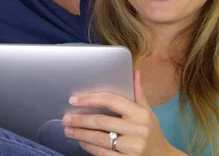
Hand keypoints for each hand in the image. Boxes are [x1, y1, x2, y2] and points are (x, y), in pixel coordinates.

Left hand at [62, 70, 178, 155]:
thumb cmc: (152, 132)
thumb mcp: (148, 112)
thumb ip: (138, 93)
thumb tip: (134, 71)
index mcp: (140, 114)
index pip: (111, 100)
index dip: (90, 99)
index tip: (74, 99)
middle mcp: (137, 129)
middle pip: (101, 121)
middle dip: (80, 119)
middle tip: (66, 118)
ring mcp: (133, 147)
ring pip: (99, 139)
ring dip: (80, 134)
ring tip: (68, 130)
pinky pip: (103, 154)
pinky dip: (89, 148)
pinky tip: (81, 143)